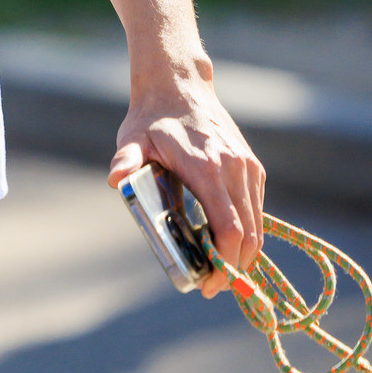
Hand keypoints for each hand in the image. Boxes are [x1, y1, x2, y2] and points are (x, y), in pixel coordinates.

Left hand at [109, 70, 264, 298]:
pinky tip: (227, 246)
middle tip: (212, 287)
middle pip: (248, 235)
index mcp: (208, 168)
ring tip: (220, 272)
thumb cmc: (152, 118)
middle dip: (234, 268)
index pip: (229, 229)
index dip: (224, 263)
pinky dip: (247, 233)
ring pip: (257, 225)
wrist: (180, 85)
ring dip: (243, 254)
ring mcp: (247, 168)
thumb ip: (127, 160)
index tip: (209, 284)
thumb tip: (115, 179)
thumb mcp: (133, 138)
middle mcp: (235, 169)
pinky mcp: (252, 167)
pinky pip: (255, 210)